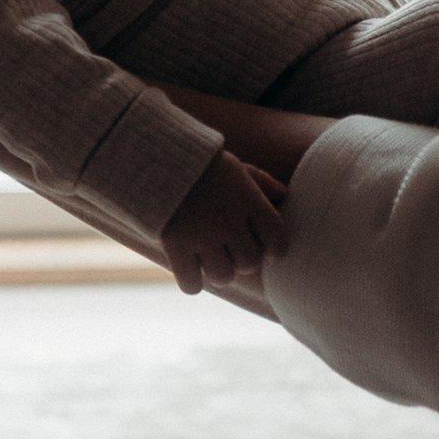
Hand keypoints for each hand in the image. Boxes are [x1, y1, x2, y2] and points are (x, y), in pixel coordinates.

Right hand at [160, 152, 286, 294]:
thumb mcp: (234, 165)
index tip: (265, 247)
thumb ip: (261, 181)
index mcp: (247, 199)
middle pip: (249, 263)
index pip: (277, 240)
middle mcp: (228, 220)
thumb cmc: (199, 162)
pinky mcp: (174, 245)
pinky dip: (192, 283)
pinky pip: (191, 285)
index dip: (274, 249)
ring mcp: (201, 235)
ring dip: (219, 272)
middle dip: (243, 261)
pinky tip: (189, 269)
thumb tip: (284, 196)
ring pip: (223, 276)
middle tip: (231, 251)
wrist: (154, 154)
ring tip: (210, 259)